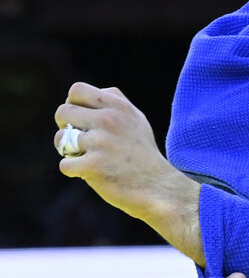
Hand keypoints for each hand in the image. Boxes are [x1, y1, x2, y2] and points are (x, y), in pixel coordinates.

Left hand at [55, 82, 203, 262]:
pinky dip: (74, 171)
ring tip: (85, 157)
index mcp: (119, 107)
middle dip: (65, 127)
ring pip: (60, 139)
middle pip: (63, 112)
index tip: (81, 119)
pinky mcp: (94, 166)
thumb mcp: (137, 121)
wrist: (158, 187)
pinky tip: (91, 173)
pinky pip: (65, 164)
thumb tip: (83, 99)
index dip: (73, 104)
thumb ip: (114, 105)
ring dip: (68, 151)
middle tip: (80, 140)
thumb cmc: (143, 155)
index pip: (77, 90)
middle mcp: (110, 120)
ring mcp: (101, 142)